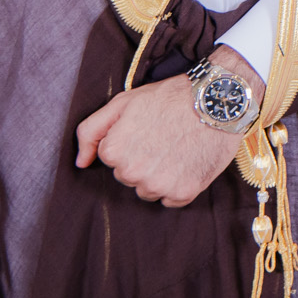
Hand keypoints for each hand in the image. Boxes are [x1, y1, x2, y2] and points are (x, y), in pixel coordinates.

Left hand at [74, 46, 262, 204]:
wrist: (216, 99)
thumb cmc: (170, 98)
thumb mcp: (123, 102)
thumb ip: (91, 131)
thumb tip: (81, 163)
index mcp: (114, 151)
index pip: (113, 159)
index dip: (130, 142)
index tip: (147, 130)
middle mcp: (133, 173)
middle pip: (129, 177)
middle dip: (143, 161)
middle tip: (164, 138)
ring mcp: (159, 185)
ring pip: (149, 190)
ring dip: (160, 175)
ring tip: (178, 149)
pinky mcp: (184, 193)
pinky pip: (171, 200)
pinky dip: (179, 185)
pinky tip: (188, 162)